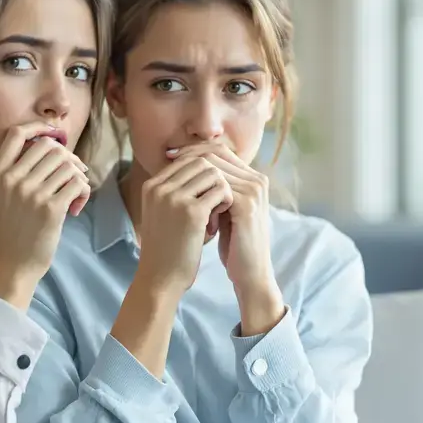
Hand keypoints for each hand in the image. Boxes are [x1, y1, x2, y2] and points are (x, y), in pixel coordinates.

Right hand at [0, 123, 90, 301]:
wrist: (13, 264)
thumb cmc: (12, 228)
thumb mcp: (2, 195)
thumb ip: (18, 170)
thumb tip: (53, 145)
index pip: (16, 134)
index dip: (39, 127)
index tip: (55, 134)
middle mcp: (13, 180)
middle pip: (50, 147)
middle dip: (68, 157)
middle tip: (74, 173)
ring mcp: (32, 193)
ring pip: (68, 165)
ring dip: (79, 177)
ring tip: (75, 194)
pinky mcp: (51, 208)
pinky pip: (78, 184)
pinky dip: (84, 192)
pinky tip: (76, 207)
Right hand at [132, 154, 232, 297]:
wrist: (161, 278)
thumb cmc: (167, 248)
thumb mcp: (164, 213)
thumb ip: (177, 191)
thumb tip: (205, 168)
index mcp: (151, 185)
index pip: (186, 160)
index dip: (204, 174)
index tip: (208, 196)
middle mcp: (160, 187)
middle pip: (201, 162)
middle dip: (214, 180)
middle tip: (214, 205)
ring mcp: (174, 198)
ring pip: (213, 173)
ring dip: (221, 190)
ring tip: (216, 214)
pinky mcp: (191, 212)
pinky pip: (221, 191)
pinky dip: (225, 203)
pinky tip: (218, 223)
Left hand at [172, 143, 284, 333]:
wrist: (250, 272)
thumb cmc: (234, 244)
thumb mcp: (224, 210)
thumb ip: (213, 190)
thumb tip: (184, 170)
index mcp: (252, 178)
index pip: (219, 150)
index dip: (193, 150)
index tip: (169, 155)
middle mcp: (257, 179)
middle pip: (217, 152)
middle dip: (188, 155)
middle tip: (165, 159)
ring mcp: (254, 191)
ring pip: (214, 168)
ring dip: (190, 174)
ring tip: (170, 179)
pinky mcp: (247, 205)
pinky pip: (217, 187)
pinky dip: (197, 193)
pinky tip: (182, 198)